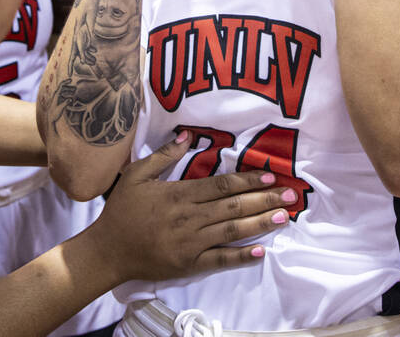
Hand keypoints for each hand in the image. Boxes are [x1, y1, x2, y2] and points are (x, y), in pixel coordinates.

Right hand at [90, 132, 296, 280]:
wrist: (108, 250)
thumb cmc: (122, 210)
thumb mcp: (136, 175)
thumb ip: (162, 156)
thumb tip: (186, 136)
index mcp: (179, 195)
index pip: (221, 185)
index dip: (247, 180)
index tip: (269, 175)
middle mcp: (189, 218)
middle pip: (233, 207)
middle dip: (264, 199)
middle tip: (291, 195)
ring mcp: (191, 243)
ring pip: (231, 231)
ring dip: (260, 224)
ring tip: (284, 217)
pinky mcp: (189, 264)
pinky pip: (219, 260)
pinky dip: (241, 256)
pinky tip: (261, 252)